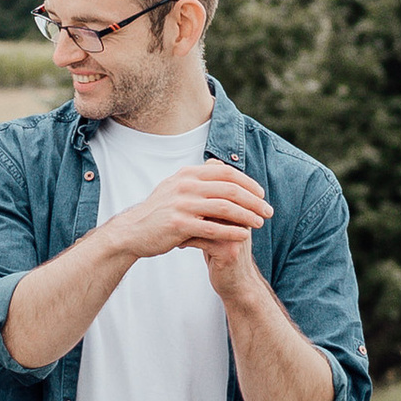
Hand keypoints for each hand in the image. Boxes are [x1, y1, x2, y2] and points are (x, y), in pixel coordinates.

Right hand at [112, 164, 270, 292]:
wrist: (133, 231)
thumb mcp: (176, 186)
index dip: (248, 183)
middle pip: (230, 189)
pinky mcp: (179, 225)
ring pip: (225, 208)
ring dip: (247, 215)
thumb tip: (219, 164)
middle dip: (254, 200)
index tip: (261, 194)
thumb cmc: (159, 211)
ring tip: (260, 223)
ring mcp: (181, 205)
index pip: (226, 173)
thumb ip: (198, 177)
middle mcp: (185, 185)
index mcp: (188, 174)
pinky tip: (244, 235)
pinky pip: (213, 228)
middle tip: (268, 211)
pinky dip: (232, 231)